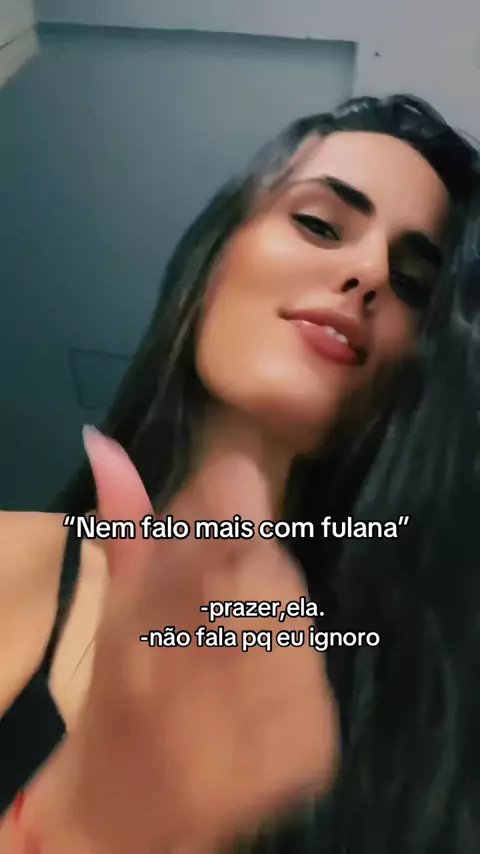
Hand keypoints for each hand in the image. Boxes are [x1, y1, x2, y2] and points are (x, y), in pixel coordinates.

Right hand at [37, 431, 338, 852]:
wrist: (129, 811)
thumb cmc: (119, 696)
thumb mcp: (117, 606)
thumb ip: (125, 523)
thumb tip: (102, 443)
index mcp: (162, 609)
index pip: (234, 506)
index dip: (229, 506)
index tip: (218, 518)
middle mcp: (222, 651)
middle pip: (270, 565)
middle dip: (246, 573)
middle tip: (216, 608)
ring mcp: (273, 704)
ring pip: (298, 620)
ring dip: (270, 627)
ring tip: (230, 660)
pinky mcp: (311, 745)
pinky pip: (317, 680)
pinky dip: (290, 681)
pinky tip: (253, 698)